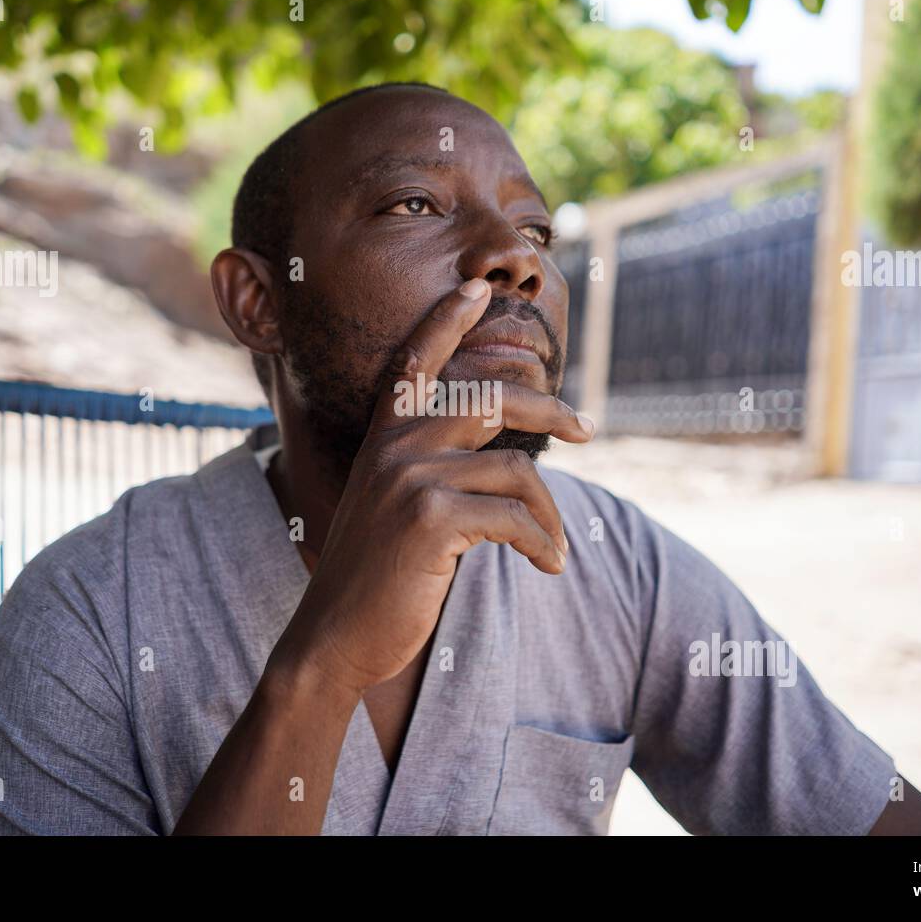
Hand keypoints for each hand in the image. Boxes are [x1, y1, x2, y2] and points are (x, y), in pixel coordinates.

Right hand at [271, 277, 594, 696]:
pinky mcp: (430, 517)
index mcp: (384, 437)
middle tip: (586, 429)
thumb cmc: (376, 575)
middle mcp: (395, 446)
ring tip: (557, 548)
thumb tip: (508, 461)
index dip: (446, 319)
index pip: (415, 360)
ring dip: (551, 516)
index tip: (476, 286)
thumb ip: (435, 471)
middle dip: (550, 409)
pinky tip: (547, 566)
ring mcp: (411, 478)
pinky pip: (516, 520)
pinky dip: (543, 546)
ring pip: (517, 472)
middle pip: (492, 400)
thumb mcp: (395, 507)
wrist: (335, 635)